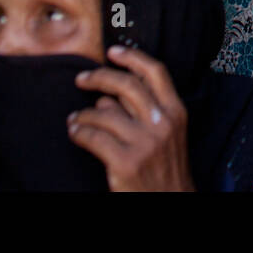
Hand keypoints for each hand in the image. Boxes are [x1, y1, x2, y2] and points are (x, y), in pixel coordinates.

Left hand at [68, 45, 194, 190]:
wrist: (171, 201)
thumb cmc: (166, 168)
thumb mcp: (168, 134)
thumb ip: (146, 111)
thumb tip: (109, 97)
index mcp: (176, 112)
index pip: (155, 72)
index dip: (132, 57)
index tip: (112, 52)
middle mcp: (162, 123)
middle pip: (126, 85)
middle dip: (99, 77)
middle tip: (83, 79)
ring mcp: (144, 143)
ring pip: (104, 112)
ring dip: (83, 114)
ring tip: (75, 118)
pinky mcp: (125, 162)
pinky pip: (93, 137)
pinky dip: (79, 133)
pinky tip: (75, 133)